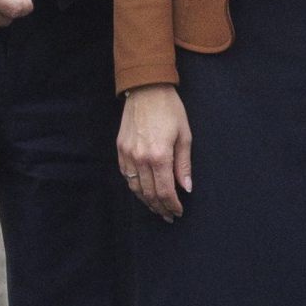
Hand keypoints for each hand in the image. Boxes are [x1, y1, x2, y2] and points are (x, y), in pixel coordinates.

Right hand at [117, 85, 192, 220]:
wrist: (146, 89)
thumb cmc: (170, 110)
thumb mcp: (184, 136)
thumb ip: (184, 165)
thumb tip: (186, 187)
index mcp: (159, 156)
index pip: (165, 191)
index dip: (172, 205)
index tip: (178, 211)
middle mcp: (140, 158)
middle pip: (149, 193)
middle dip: (160, 207)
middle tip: (168, 215)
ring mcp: (127, 154)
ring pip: (135, 187)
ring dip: (146, 201)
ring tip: (157, 208)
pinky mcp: (120, 149)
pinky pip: (126, 175)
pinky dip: (135, 187)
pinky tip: (143, 191)